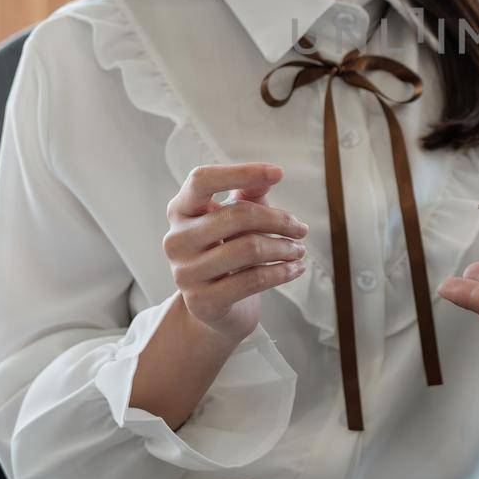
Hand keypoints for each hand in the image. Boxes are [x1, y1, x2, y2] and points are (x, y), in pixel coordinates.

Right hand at [162, 163, 308, 341]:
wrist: (214, 306)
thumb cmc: (228, 250)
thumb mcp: (238, 218)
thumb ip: (250, 195)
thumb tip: (271, 175)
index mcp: (180, 210)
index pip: (202, 179)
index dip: (240, 172)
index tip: (280, 173)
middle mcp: (176, 239)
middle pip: (236, 215)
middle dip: (278, 220)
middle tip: (301, 229)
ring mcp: (185, 272)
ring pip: (248, 249)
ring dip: (284, 248)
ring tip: (299, 250)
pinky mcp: (202, 301)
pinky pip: (253, 280)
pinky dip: (282, 272)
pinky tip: (296, 268)